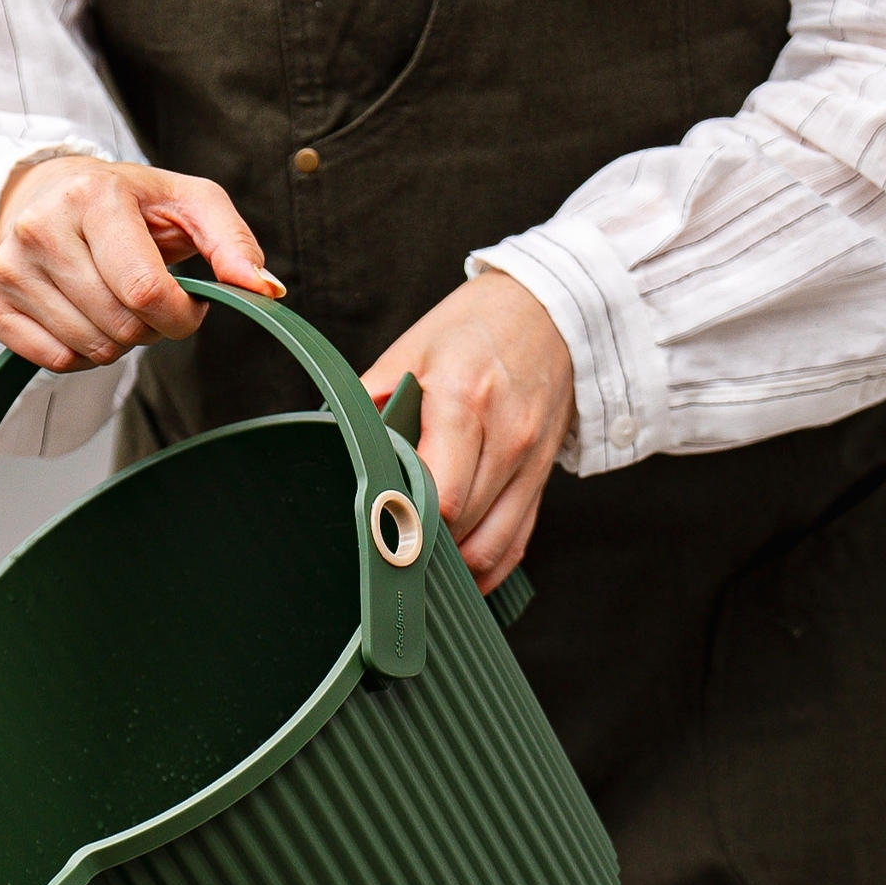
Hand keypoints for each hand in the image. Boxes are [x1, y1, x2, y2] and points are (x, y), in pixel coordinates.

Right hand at [0, 155, 283, 372]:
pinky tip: (83, 318)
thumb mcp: (189, 203)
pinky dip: (80, 355)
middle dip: (148, 328)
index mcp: (93, 196)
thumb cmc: (129, 203)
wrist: (48, 192)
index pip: (144, 292)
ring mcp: (10, 266)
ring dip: (116, 343)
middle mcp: (42, 227)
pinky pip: (53, 361)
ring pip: (88, 349)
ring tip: (114, 303)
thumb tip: (266, 290)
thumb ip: (233, 243)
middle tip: (145, 300)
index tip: (187, 308)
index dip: (178, 317)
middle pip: (118, 326)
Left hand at [363, 269, 573, 593]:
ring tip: (416, 565)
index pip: (439, 492)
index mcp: (464, 399)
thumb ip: (370, 398)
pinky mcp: (542, 479)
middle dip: (419, 544)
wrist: (551, 310)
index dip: (404, 521)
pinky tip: (454, 574)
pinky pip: (515, 546)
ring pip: (490, 547)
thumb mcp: (413, 348)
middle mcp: (506, 435)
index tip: (375, 534)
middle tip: (384, 550)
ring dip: (451, 567)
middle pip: (460, 525)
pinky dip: (484, 570)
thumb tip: (333, 442)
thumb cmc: (474, 329)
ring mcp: (530, 462)